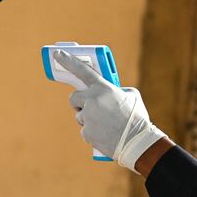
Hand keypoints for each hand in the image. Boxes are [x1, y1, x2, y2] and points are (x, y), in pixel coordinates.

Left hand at [54, 50, 166, 171]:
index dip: (68, 61)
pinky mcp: (86, 132)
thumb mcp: (131, 96)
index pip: (82, 70)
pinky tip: (105, 134)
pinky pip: (84, 130)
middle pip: (74, 98)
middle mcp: (92, 100)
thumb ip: (115, 90)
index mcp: (103, 88)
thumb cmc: (137, 119)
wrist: (138, 143)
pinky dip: (92, 133)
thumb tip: (108, 92)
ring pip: (79, 116)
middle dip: (81, 103)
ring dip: (88, 119)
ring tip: (106, 125)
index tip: (57, 54)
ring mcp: (88, 117)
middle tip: (94, 109)